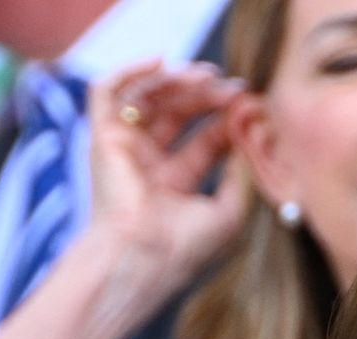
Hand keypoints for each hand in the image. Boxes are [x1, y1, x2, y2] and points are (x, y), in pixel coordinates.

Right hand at [85, 60, 248, 286]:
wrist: (143, 258)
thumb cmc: (186, 248)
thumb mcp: (231, 211)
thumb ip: (243, 173)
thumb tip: (254, 135)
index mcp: (176, 185)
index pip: (206, 140)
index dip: (229, 120)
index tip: (252, 105)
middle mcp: (148, 165)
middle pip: (179, 114)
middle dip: (207, 96)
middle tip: (233, 87)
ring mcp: (124, 149)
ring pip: (149, 97)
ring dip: (178, 81)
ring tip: (206, 76)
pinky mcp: (102, 136)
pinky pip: (108, 90)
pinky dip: (132, 70)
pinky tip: (162, 61)